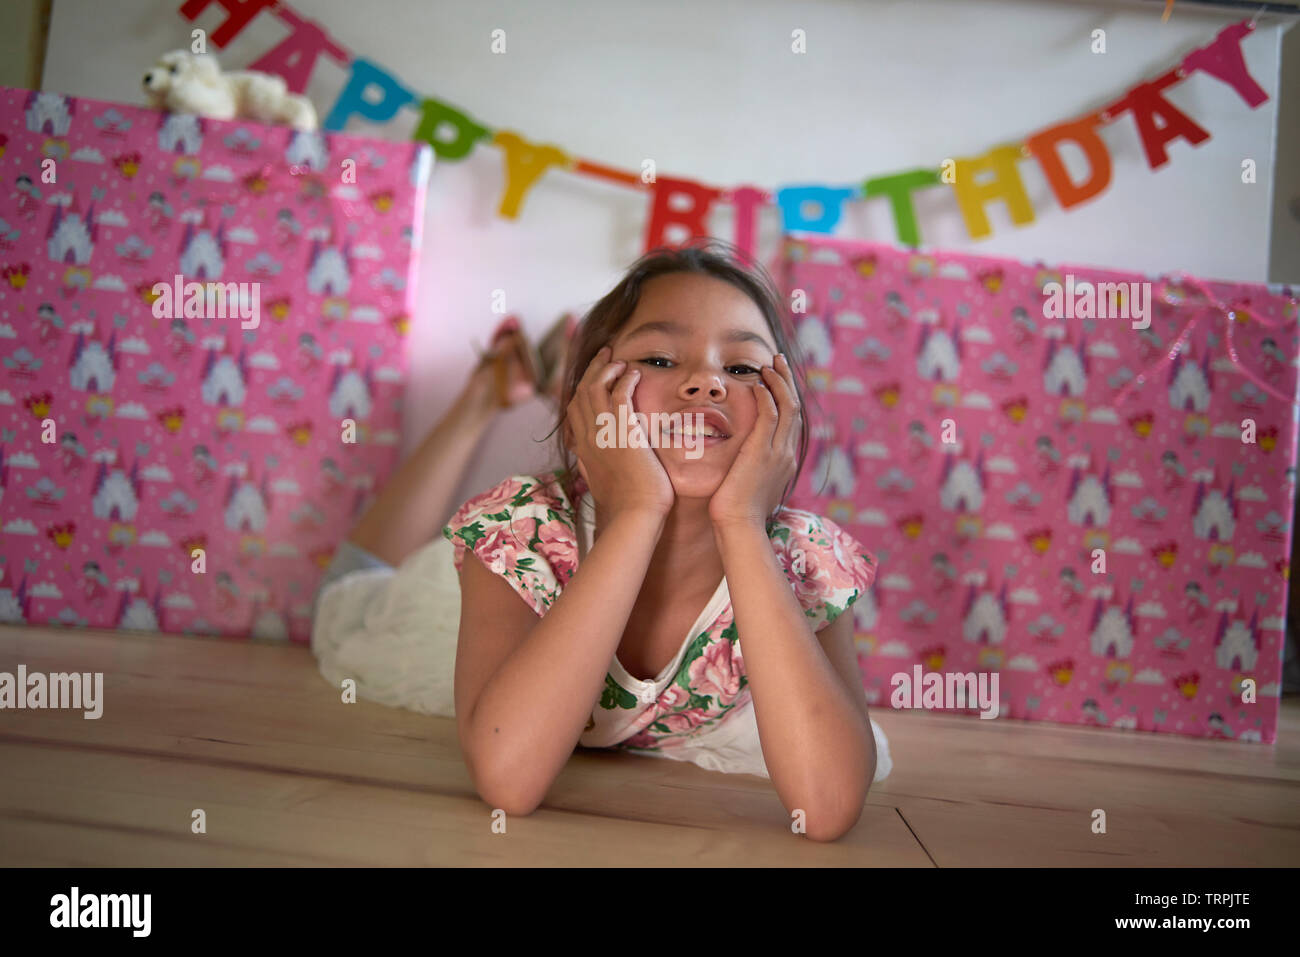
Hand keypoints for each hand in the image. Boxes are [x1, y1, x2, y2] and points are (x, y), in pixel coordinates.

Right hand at [566, 345, 674, 519]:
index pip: (574, 410)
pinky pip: (619, 394)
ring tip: (619, 359)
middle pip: (581, 392)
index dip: (582, 389)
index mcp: (583, 449)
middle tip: (605, 355)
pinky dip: (625, 379)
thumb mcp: (603, 485)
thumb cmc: (627, 507)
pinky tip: (634, 373)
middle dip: (592, 369)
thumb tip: (591, 464)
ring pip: (595, 388)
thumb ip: (596, 469)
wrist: (634, 515)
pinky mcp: (622, 430)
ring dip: (606, 368)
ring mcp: (602, 433)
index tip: (593, 377)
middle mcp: (588, 437)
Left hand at [708, 353, 799, 529]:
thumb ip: (752, 470)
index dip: (785, 395)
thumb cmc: (737, 513)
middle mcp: (786, 454)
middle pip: (794, 408)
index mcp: (784, 460)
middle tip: (777, 361)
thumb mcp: (750, 486)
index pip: (790, 420)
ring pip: (787, 407)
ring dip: (778, 382)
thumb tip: (743, 464)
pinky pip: (770, 417)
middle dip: (786, 381)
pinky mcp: (761, 453)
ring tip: (767, 365)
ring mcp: (777, 453)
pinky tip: (757, 384)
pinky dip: (766, 397)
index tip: (775, 378)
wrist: (739, 528)